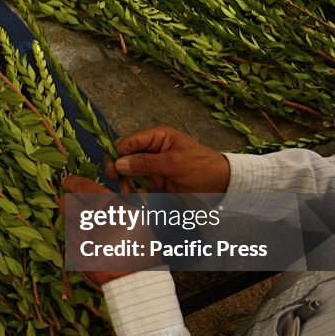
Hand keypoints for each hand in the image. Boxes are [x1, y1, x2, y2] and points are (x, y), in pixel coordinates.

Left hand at [62, 174, 148, 286]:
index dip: (73, 182)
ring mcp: (82, 238)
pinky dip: (74, 238)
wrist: (136, 280)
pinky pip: (70, 239)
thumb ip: (115, 204)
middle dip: (66, 200)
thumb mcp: (135, 219)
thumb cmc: (142, 249)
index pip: (83, 187)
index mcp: (111, 208)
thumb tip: (97, 195)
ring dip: (72, 220)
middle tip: (68, 199)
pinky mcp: (75, 253)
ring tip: (85, 226)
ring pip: (68, 221)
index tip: (68, 181)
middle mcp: (93, 221)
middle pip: (68, 203)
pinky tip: (87, 242)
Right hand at [106, 125, 231, 192]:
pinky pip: (137, 185)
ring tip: (129, 193)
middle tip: (118, 182)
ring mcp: (152, 167)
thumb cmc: (202, 168)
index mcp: (157, 137)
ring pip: (129, 173)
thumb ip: (146, 163)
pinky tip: (137, 197)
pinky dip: (134, 191)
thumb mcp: (174, 163)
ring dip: (126, 183)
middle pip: (125, 157)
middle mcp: (151, 150)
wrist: (222, 188)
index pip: (129, 142)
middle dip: (119, 169)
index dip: (117, 154)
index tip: (112, 169)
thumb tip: (119, 163)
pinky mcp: (155, 182)